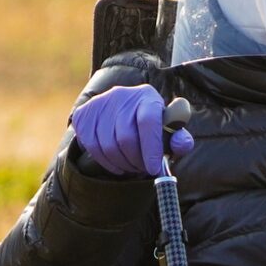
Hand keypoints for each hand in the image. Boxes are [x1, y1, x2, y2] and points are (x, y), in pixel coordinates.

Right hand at [69, 85, 189, 177]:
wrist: (123, 112)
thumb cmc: (152, 126)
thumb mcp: (169, 131)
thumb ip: (179, 139)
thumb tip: (181, 144)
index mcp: (147, 96)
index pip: (148, 122)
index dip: (151, 148)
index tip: (153, 169)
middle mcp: (121, 95)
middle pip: (126, 137)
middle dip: (136, 160)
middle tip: (143, 169)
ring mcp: (99, 104)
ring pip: (108, 145)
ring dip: (122, 164)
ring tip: (132, 166)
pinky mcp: (83, 115)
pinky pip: (92, 147)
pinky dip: (106, 162)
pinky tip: (117, 164)